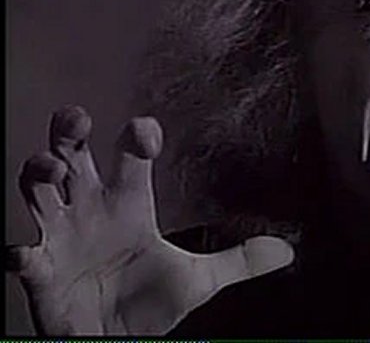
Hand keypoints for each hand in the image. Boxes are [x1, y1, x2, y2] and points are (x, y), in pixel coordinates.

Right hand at [6, 106, 293, 335]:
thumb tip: (287, 250)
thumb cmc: (150, 305)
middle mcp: (91, 210)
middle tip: (76, 120)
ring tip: (51, 170)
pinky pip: (22, 256)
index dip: (136, 136)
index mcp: (129, 204)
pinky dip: (20, 252)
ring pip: (38, 190)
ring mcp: (62, 238)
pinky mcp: (41, 273)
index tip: (146, 132)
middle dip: (69, 133)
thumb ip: (239, 262)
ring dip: (39, 174)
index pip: (129, 155)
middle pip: (74, 156)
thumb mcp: (199, 280)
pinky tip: (24, 252)